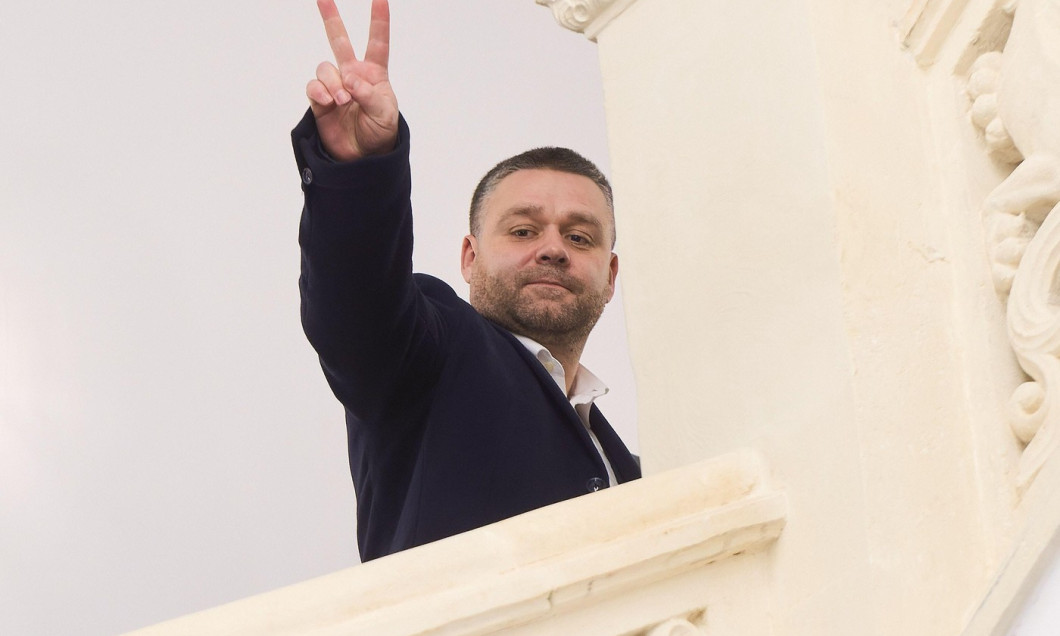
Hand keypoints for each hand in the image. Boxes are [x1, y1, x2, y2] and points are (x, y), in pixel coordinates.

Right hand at [306, 0, 398, 160]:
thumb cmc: (380, 132)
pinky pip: (313, 86)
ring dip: (333, 83)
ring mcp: (334, 86)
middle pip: (339, 41)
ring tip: (343, 101)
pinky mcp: (320, 100)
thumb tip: (349, 79)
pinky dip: (319, 92)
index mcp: (374, 74)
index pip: (377, 43)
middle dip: (331, 19)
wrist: (363, 157)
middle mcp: (352, 74)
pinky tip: (328, 102)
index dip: (378, 21)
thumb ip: (369, 93)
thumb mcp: (385, 113)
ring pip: (325, 68)